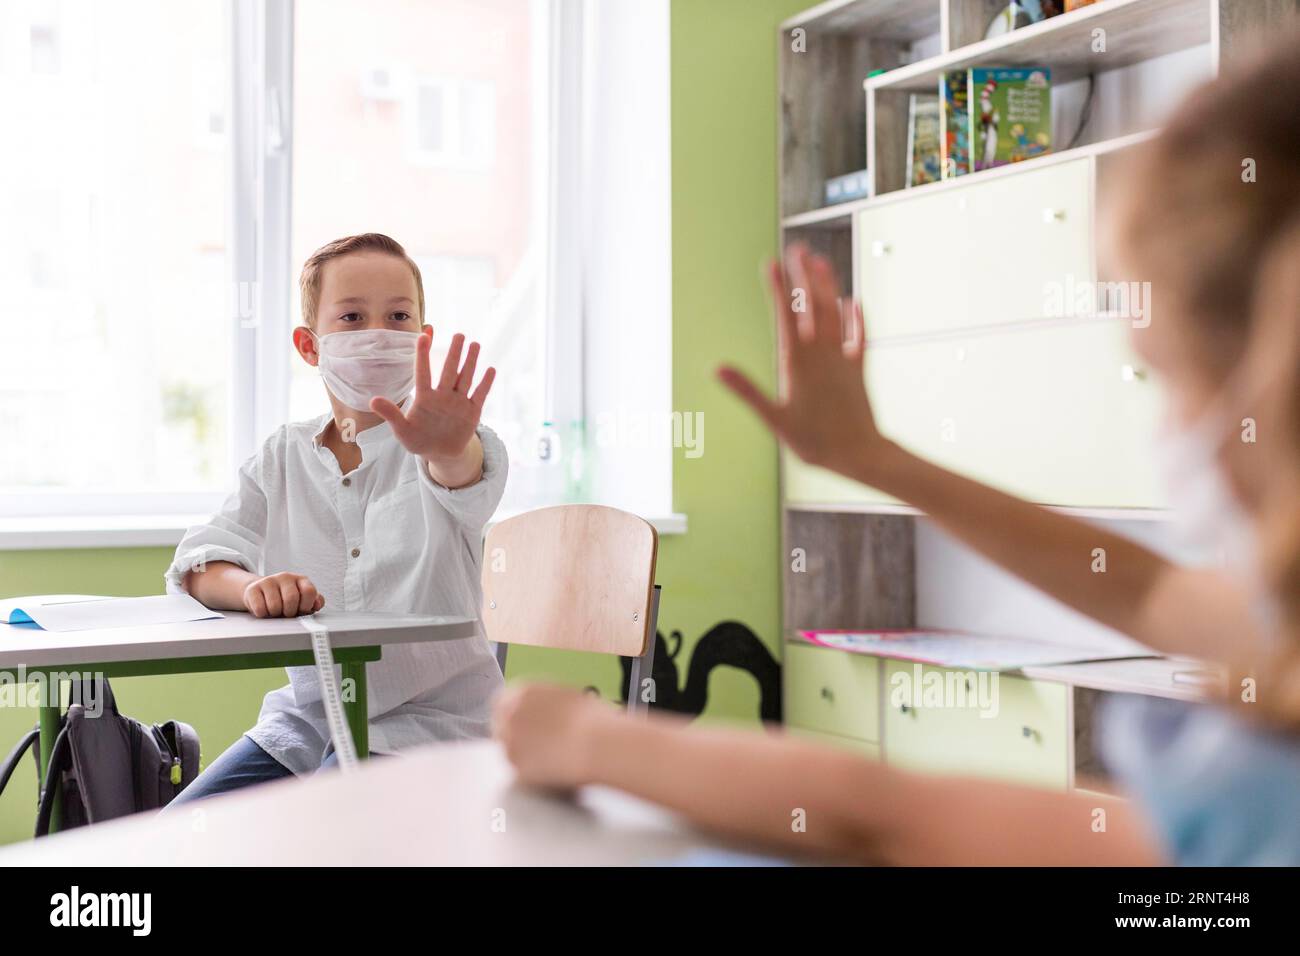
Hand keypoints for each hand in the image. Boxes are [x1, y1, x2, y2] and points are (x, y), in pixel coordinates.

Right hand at [242, 572, 324, 617]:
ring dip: (275, 614)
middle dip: (290, 612)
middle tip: (286, 612)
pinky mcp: (253, 588)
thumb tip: (317, 604)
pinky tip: (264, 609)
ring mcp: (269, 580)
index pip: (309, 591)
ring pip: (275, 606)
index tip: (302, 610)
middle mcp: (285, 577)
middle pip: (292, 599)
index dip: (306, 605)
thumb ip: (314, 601)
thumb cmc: (284, 598)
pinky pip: (260, 609)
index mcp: (300, 580)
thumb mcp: (302, 599)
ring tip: (275, 610)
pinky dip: (263, 614)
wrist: (260, 593)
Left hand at [370, 327, 494, 461]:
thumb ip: (391, 414)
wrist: (440, 453)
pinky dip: (485, 384)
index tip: (424, 335)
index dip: (423, 354)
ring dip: (470, 362)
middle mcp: (443, 395)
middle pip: (449, 371)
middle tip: (459, 334)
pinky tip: (490, 370)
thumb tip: (372, 401)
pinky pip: (479, 395)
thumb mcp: (402, 430)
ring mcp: (458, 402)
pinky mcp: (472, 412)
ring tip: (475, 344)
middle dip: (454, 353)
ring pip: (465, 378)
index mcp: (425, 397)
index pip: (423, 372)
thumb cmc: (418, 440)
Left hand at [492, 683, 611, 789]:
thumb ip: (543, 703)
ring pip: (511, 752)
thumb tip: (542, 713)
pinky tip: (555, 769)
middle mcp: (510, 714)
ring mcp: (510, 742)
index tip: (523, 726)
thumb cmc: (594, 719)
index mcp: (522, 692)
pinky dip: (534, 773)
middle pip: (502, 729)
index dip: (515, 717)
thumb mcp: (565, 697)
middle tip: (539, 746)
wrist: (601, 743)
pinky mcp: (517, 769)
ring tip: (555, 757)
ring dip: (526, 755)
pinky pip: (521, 772)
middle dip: (517, 737)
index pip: (502, 704)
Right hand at [717, 244, 890, 482]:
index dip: (778, 287)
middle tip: (797, 248)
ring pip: (835, 314)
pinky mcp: (858, 370)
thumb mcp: (774, 420)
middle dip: (804, 275)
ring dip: (828, 287)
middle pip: (812, 306)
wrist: (861, 455)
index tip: (770, 262)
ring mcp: (842, 359)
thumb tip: (717, 368)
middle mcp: (822, 354)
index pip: (786, 316)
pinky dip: (855, 318)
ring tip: (821, 261)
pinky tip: (853, 303)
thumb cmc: (815, 442)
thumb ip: (746, 391)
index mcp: (798, 363)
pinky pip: (857, 337)